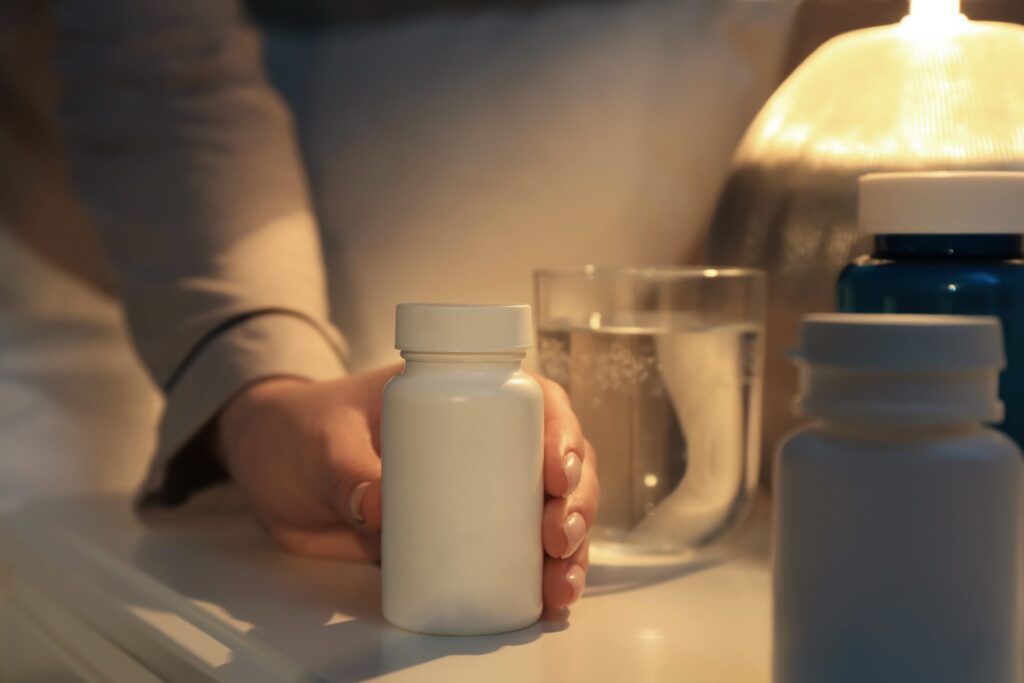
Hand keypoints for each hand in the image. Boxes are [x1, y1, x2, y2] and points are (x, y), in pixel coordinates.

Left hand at [217, 365, 598, 610]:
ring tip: (560, 584)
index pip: (532, 403)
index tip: (558, 470)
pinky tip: (547, 602)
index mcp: (461, 397)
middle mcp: (483, 443)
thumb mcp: (322, 440)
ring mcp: (476, 493)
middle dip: (576, 502)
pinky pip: (513, 556)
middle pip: (556, 464)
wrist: (272, 469)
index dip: (561, 433)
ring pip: (546, 514)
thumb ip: (345, 469)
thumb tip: (378, 507)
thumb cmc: (302, 431)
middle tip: (559, 535)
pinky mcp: (459, 538)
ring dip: (569, 549)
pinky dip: (538, 579)